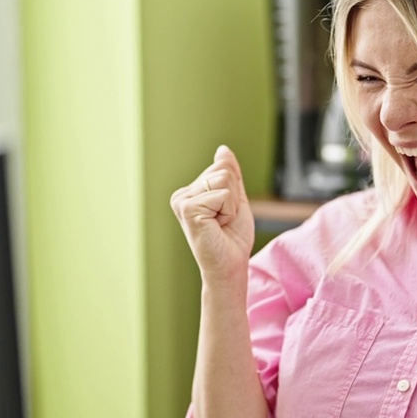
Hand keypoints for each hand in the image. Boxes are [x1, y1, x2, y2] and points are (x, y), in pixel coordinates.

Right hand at [170, 145, 255, 286]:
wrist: (230, 267)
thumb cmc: (232, 238)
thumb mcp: (235, 199)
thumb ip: (229, 174)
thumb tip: (222, 150)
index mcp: (189, 192)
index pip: (222, 167)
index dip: (234, 192)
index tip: (224, 215)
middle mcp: (181, 195)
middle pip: (223, 170)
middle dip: (234, 197)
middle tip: (223, 221)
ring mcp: (182, 201)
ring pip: (224, 180)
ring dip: (232, 205)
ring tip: (220, 224)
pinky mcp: (188, 209)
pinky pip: (224, 194)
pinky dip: (228, 211)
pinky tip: (217, 227)